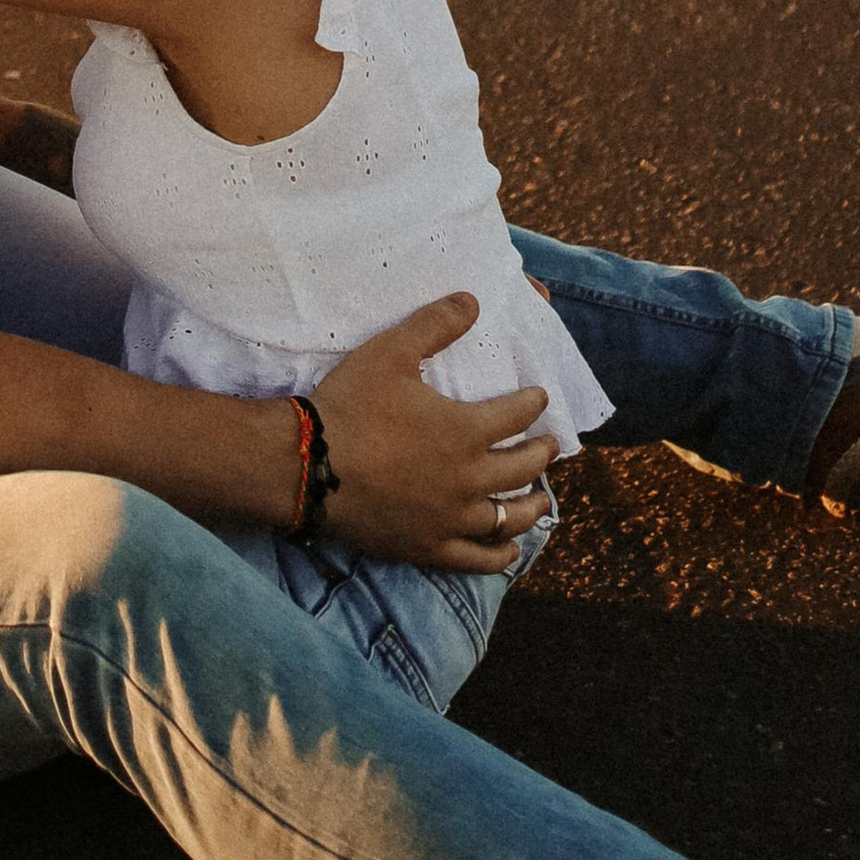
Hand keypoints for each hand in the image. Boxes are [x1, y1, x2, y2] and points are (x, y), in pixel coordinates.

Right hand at [305, 296, 558, 573]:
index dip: (533, 403)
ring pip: (508, 516)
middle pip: (522, 467)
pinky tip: (510, 549)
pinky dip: (499, 554)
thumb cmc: (350, 406)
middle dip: (541, 452)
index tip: (540, 398)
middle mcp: (468, 477)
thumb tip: (472, 301)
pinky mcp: (429, 547)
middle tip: (550, 445)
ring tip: (540, 497)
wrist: (309, 466)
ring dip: (531, 505)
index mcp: (465, 430)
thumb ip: (433, 325)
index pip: (516, 414)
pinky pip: (477, 558)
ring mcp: (451, 518)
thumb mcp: (389, 352)